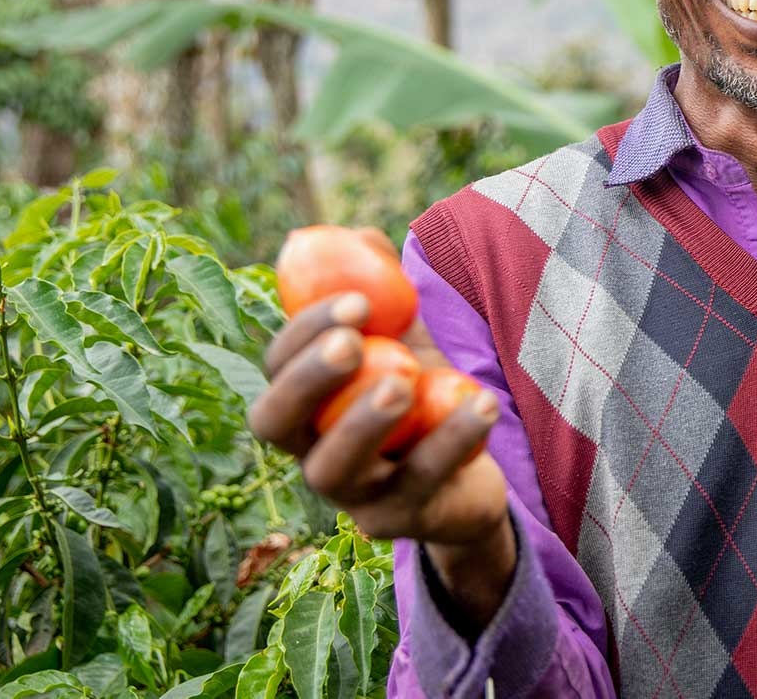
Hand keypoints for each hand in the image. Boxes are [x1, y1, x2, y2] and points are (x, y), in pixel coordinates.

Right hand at [248, 288, 516, 623]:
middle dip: (307, 380)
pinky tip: (483, 401)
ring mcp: (349, 494)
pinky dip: (453, 438)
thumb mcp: (405, 336)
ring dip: (364, 422)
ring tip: (405, 381)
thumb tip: (359, 233)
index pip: (275, 366)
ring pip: (334, 470)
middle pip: (274, 424)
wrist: (471, 472)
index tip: (356, 299)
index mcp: (300, 402)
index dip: (304, 332)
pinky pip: (420, 482)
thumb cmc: (425, 389)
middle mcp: (306, 450)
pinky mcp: (397, 521)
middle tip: (352, 343)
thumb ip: (381, 285)